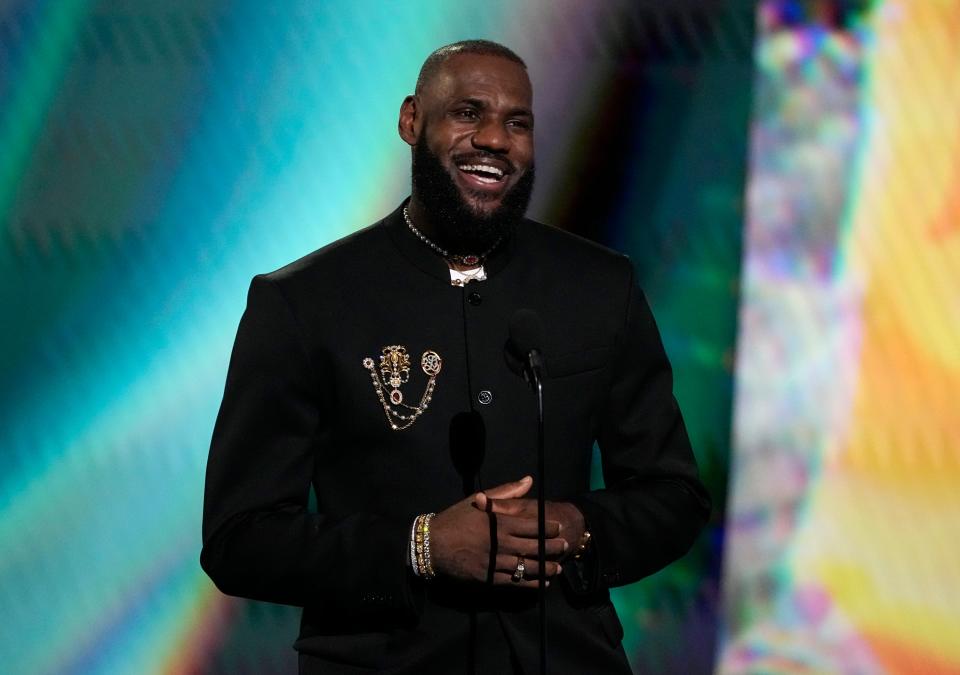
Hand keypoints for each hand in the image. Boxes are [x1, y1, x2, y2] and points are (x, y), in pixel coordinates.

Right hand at [429, 476, 566, 587]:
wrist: (431, 545)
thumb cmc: (455, 520)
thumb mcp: (477, 500)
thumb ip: (505, 492)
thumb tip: (528, 480)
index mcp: (498, 523)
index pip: (532, 526)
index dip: (549, 528)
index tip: (558, 528)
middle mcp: (499, 544)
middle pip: (534, 547)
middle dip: (552, 548)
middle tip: (565, 547)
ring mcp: (494, 563)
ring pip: (527, 567)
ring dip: (545, 568)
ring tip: (558, 568)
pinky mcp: (488, 578)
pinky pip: (514, 582)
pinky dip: (530, 584)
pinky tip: (541, 583)